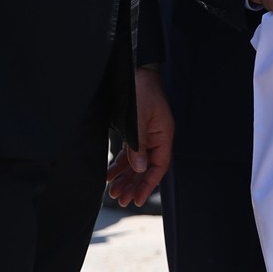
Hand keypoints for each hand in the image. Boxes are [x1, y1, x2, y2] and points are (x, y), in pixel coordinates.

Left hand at [106, 68, 173, 206]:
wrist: (135, 71)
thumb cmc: (141, 91)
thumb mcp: (138, 119)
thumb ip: (139, 145)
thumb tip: (140, 169)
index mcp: (163, 134)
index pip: (160, 166)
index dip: (149, 184)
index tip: (138, 199)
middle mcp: (157, 137)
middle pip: (147, 168)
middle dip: (134, 185)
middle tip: (122, 200)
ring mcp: (147, 135)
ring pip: (137, 163)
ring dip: (126, 178)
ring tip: (113, 192)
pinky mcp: (136, 132)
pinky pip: (130, 153)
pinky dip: (120, 165)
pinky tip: (109, 175)